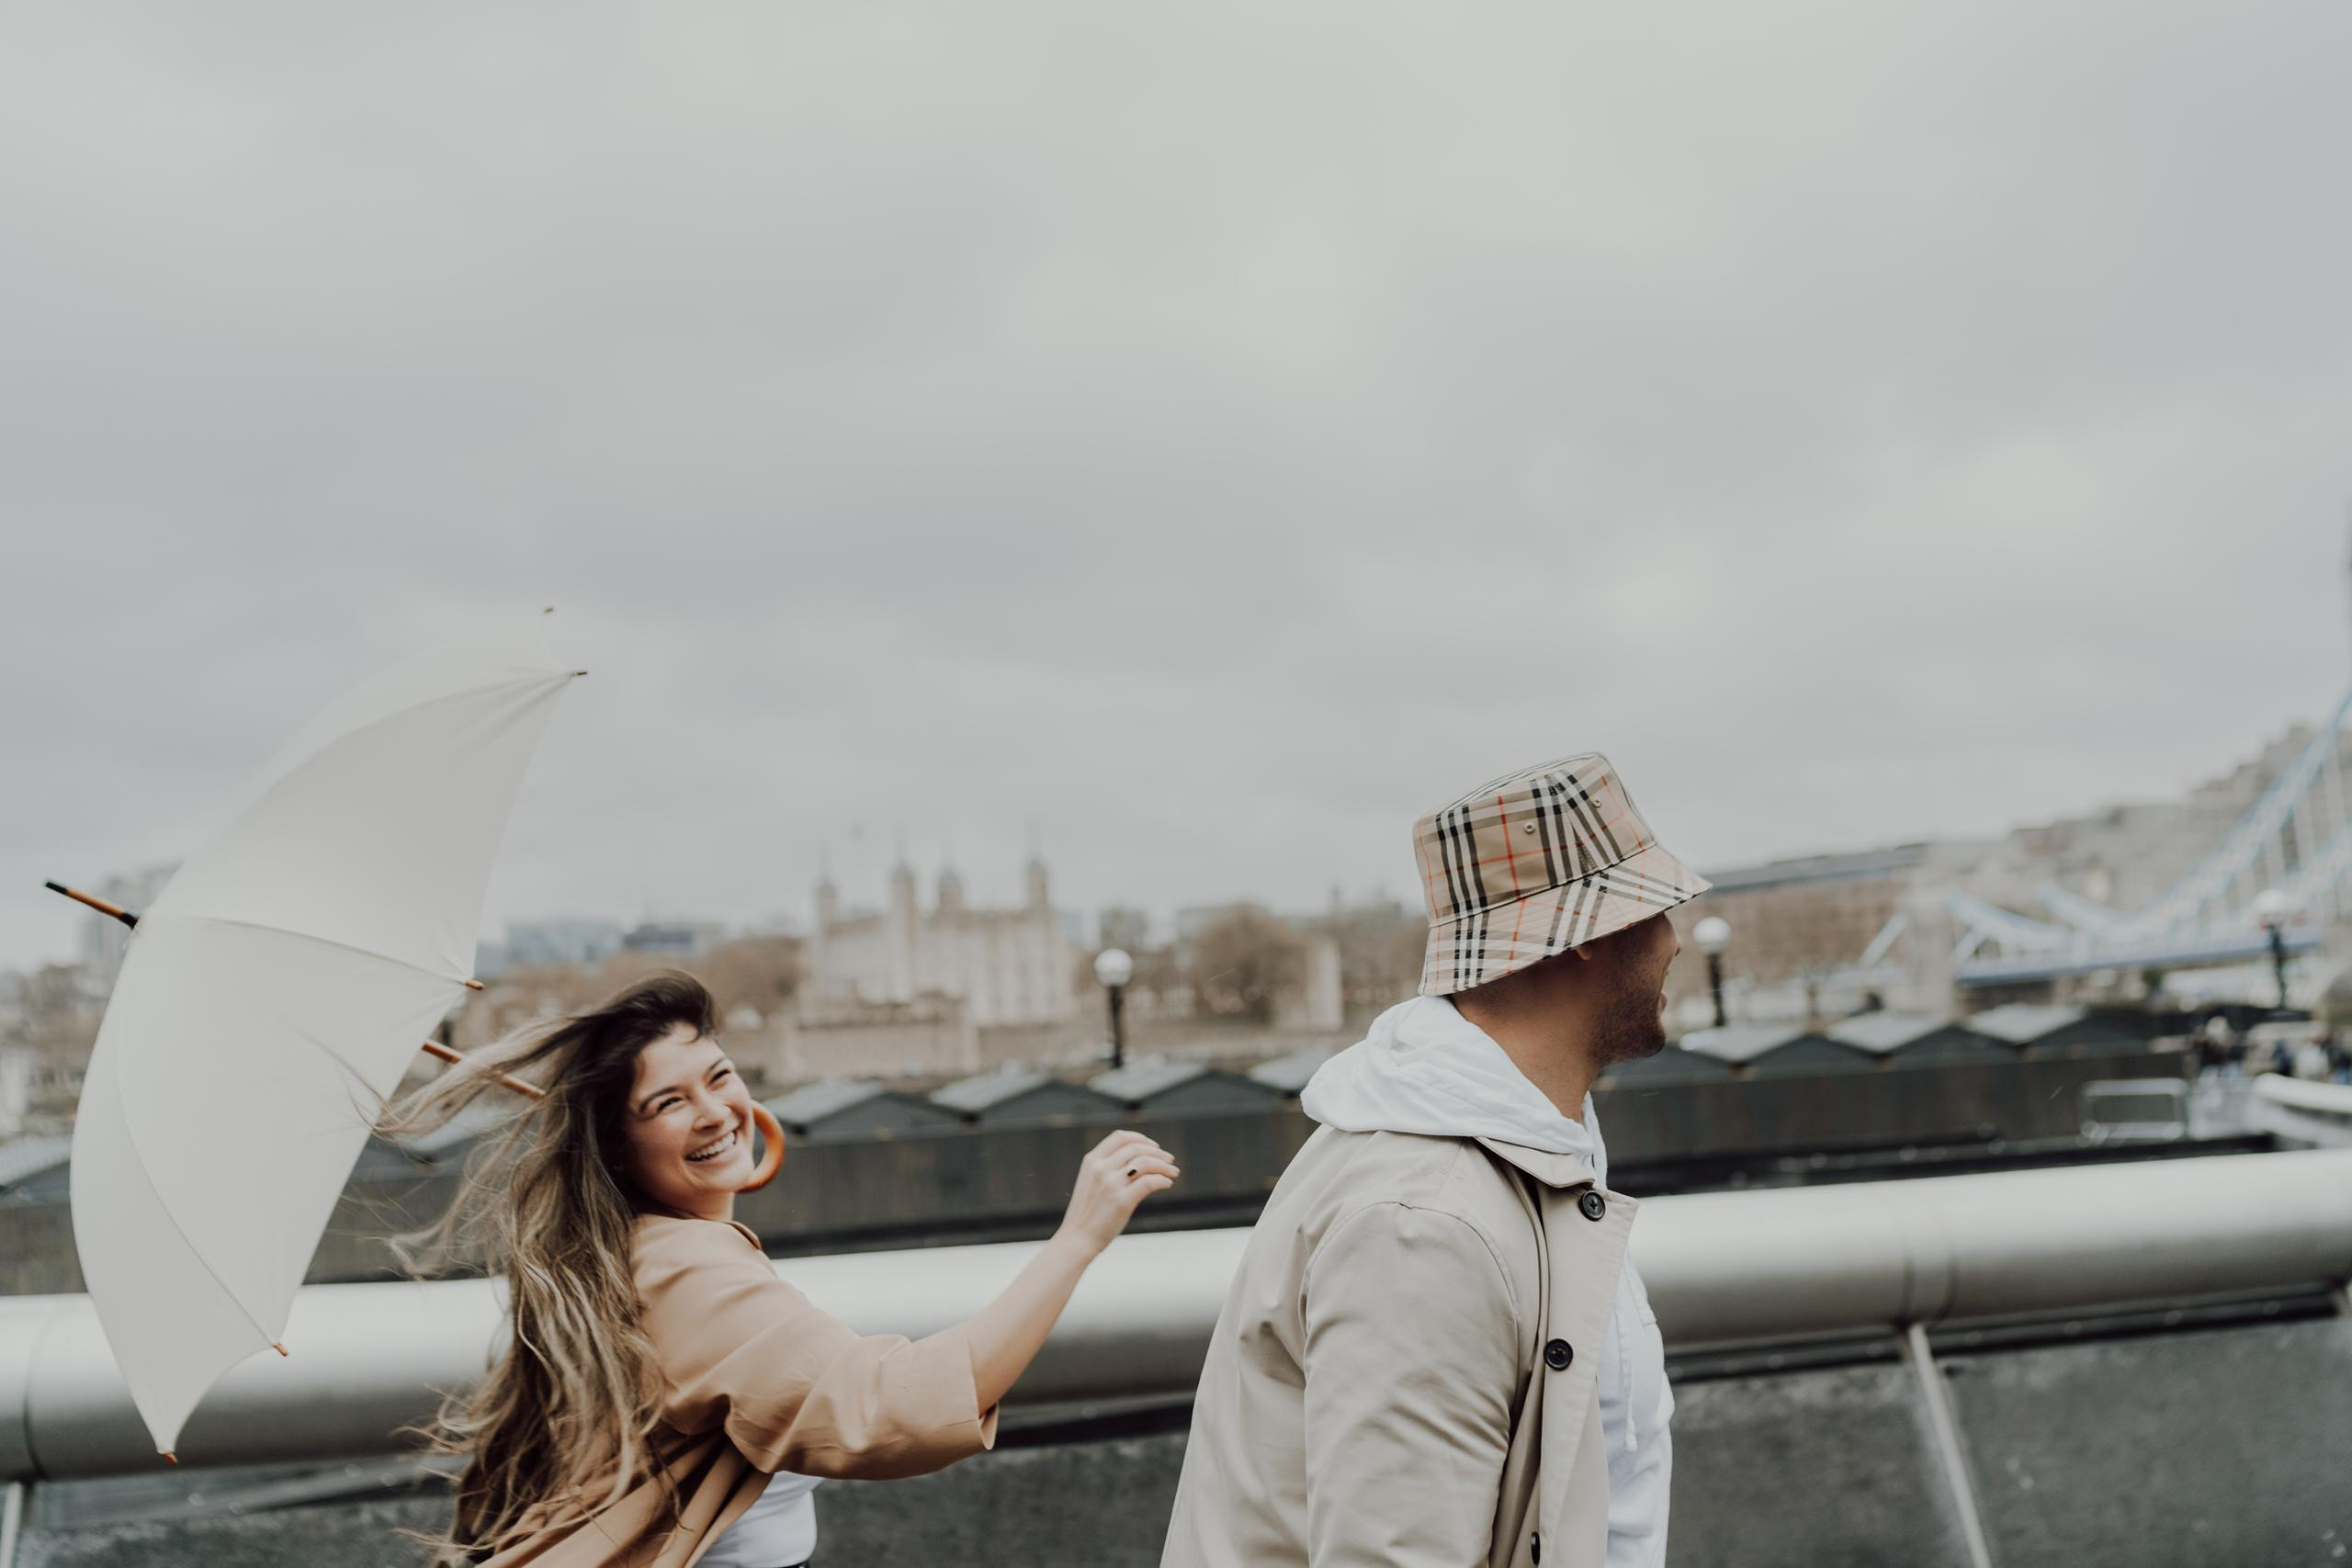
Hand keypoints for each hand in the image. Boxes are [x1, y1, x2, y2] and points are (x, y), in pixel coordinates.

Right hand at [1054, 1129, 1178, 1256]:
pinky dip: (1162, 1180)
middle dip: (1157, 1152)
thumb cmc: (1087, 1212)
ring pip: (1145, 1163)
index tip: (1153, 1146)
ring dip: (1164, 1165)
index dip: (1140, 1138)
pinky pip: (1149, 1182)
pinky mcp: (1122, 1201)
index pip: (1120, 1137)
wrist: (1077, 1238)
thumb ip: (1107, 1168)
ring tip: (1174, 1172)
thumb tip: (1139, 1160)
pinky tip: (1167, 1184)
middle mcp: (1101, 1169)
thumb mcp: (1091, 1181)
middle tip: (1169, 1159)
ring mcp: (1111, 1184)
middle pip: (1136, 1148)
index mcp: (1091, 1161)